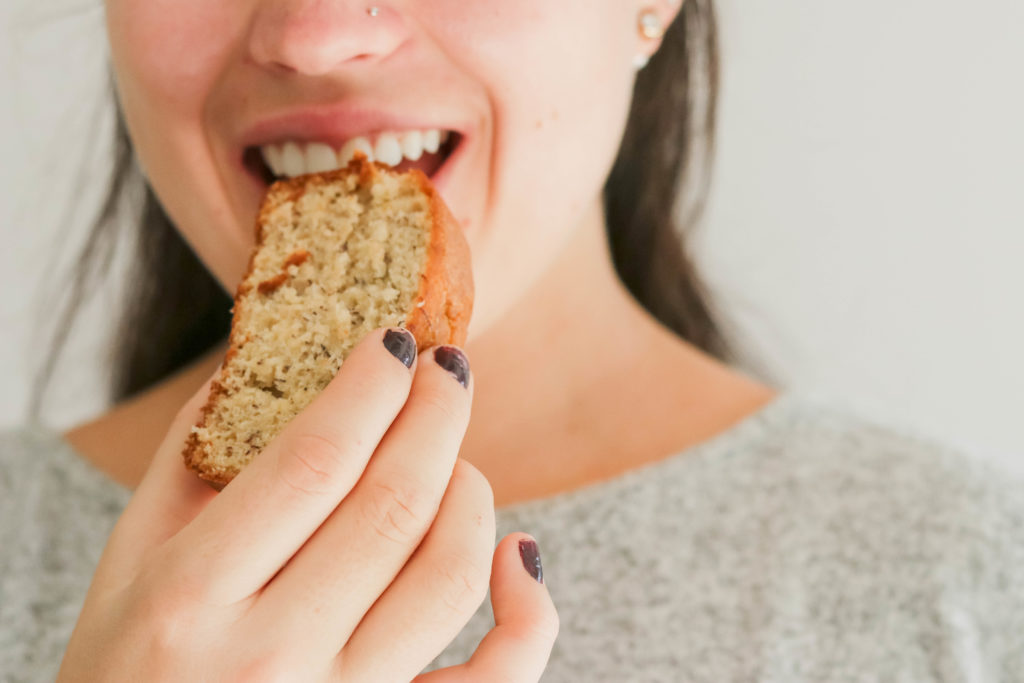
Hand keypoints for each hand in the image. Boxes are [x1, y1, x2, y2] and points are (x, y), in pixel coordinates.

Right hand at [58, 328, 557, 680]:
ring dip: (470, 494)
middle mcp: (270, 657)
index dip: (370, 387)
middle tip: (446, 369)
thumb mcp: (125, 572)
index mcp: (190, 599)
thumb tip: (250, 367)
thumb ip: (184, 465)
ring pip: (448, 573)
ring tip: (455, 459)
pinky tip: (520, 552)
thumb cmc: (123, 681)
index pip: (314, 461)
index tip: (393, 344)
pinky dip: (529, 609)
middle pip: (393, 504)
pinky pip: (496, 676)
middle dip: (436, 414)